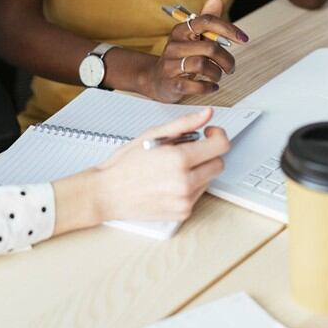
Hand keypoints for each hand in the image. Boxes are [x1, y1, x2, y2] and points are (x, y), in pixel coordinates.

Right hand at [93, 108, 229, 221]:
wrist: (107, 193)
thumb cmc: (124, 165)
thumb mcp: (152, 135)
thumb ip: (184, 124)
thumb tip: (206, 114)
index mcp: (179, 159)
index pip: (220, 146)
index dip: (218, 136)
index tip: (209, 134)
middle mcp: (185, 182)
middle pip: (219, 164)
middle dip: (208, 154)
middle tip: (188, 151)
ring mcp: (185, 200)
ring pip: (209, 180)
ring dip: (198, 171)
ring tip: (172, 168)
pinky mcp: (182, 213)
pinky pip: (198, 195)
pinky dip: (189, 187)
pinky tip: (169, 183)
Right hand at [142, 0, 248, 102]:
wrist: (155, 79)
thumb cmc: (180, 57)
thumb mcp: (192, 38)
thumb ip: (206, 20)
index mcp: (181, 31)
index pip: (206, 22)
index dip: (228, 29)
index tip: (244, 39)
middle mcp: (174, 45)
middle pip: (209, 48)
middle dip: (226, 59)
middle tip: (230, 68)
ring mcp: (170, 65)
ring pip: (202, 65)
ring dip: (217, 73)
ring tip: (217, 77)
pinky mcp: (170, 83)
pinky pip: (194, 85)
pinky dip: (208, 87)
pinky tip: (212, 87)